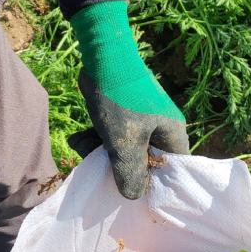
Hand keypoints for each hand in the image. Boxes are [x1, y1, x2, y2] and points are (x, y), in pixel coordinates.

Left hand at [69, 0, 188, 199]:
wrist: (102, 55)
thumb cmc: (120, 99)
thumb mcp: (124, 142)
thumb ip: (130, 172)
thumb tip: (133, 196)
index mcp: (172, 134)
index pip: (173, 170)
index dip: (156, 185)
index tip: (133, 194)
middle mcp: (160, 128)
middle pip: (145, 163)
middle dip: (118, 168)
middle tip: (99, 169)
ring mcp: (141, 121)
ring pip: (123, 150)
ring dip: (100, 153)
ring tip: (80, 148)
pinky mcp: (122, 115)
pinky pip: (112, 137)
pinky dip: (95, 140)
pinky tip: (77, 139)